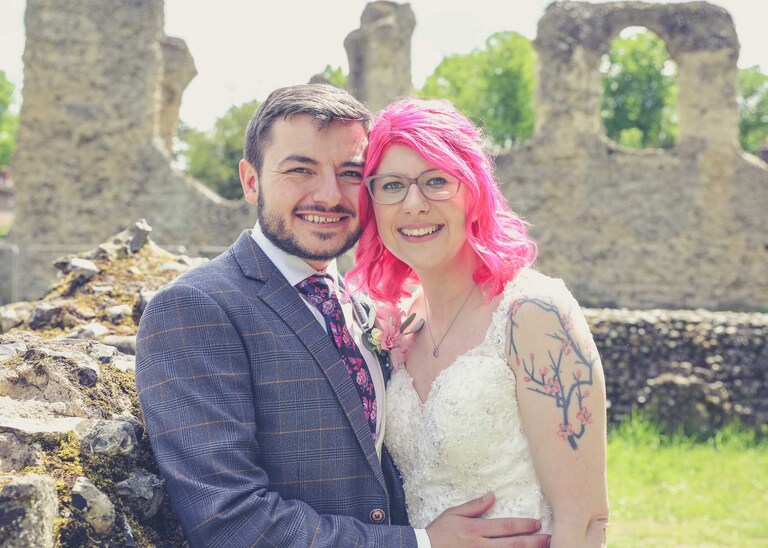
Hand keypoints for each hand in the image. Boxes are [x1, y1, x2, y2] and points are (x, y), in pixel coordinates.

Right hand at [425, 493, 550, 546]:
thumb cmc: (438, 532)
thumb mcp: (453, 513)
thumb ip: (474, 506)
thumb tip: (491, 496)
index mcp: (474, 530)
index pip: (505, 527)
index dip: (523, 526)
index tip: (537, 524)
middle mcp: (479, 546)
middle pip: (512, 545)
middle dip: (533, 542)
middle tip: (549, 539)